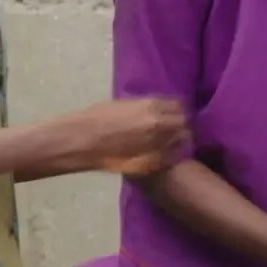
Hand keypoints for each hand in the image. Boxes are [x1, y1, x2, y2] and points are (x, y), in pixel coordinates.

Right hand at [70, 99, 188, 173]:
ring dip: (176, 140)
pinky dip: (170, 156)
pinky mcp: (152, 162)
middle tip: (171, 130)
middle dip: (178, 125)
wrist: (83, 141)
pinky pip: (171, 158)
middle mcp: (159, 124)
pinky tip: (161, 156)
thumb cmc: (96, 119)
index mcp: (151, 106)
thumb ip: (142, 107)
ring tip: (167, 143)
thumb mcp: (123, 105)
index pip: (178, 105)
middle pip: (183, 123)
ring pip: (181, 140)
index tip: (171, 115)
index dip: (175, 111)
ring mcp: (157, 144)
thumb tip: (153, 110)